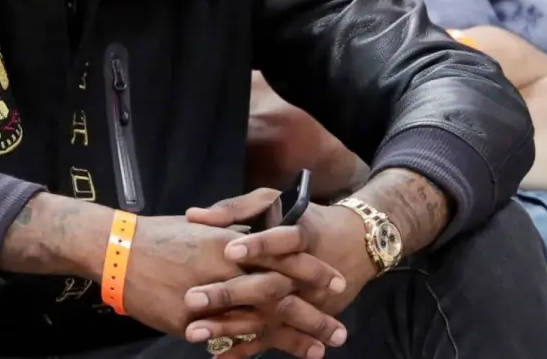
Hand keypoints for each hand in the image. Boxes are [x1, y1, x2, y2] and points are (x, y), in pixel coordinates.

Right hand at [122, 215, 342, 355]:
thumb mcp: (204, 228)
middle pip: (283, 296)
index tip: (336, 282)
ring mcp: (213, 299)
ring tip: (320, 350)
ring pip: (263, 322)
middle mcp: (230, 270)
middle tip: (340, 328)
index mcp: (235, 243)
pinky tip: (267, 358)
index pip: (286, 257)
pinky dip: (251, 350)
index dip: (313, 271)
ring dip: (294, 338)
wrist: (119, 250)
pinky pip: (228, 338)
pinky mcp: (193, 321)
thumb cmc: (161, 234)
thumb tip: (257, 241)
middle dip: (314, 313)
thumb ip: (234, 237)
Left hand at [185, 190, 375, 354]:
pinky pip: (273, 338)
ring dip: (231, 327)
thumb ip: (235, 209)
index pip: (283, 241)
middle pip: (268, 286)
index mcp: (300, 236)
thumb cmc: (303, 216)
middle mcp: (303, 274)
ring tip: (195, 332)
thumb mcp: (273, 202)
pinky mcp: (301, 321)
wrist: (355, 244)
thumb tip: (192, 216)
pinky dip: (246, 349)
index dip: (258, 246)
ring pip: (266, 317)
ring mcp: (303, 301)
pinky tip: (218, 356)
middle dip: (229, 293)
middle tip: (192, 298)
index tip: (228, 250)